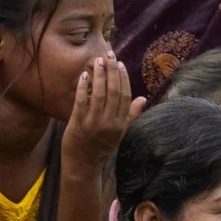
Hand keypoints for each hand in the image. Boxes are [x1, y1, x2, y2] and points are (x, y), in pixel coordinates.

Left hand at [60, 53, 143, 172]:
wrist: (83, 165)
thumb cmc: (101, 147)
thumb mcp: (120, 133)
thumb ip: (131, 115)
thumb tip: (142, 98)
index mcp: (121, 124)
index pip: (125, 96)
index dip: (123, 78)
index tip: (120, 64)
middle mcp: (109, 123)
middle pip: (113, 91)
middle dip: (111, 71)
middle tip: (109, 55)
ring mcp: (93, 123)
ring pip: (99, 94)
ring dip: (98, 75)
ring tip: (97, 61)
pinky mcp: (78, 123)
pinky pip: (81, 101)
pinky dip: (83, 87)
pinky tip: (84, 75)